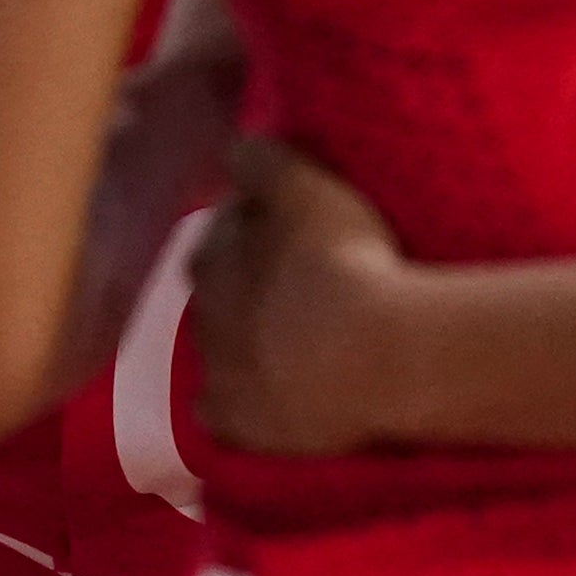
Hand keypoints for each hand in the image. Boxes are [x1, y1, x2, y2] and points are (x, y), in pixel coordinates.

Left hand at [189, 135, 418, 456]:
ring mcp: (218, 375)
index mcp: (213, 258)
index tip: (290, 234)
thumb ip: (262, 159)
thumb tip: (234, 149)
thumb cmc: (344, 259)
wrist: (373, 353)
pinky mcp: (240, 425)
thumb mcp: (305, 185)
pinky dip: (236, 408)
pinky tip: (263, 400)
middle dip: (243, 290)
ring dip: (243, 346)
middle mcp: (203, 316)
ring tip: (291, 343)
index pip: (220, 237)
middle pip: (215, 298)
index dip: (253, 232)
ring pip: (216, 356)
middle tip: (294, 289)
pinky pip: (223, 416)